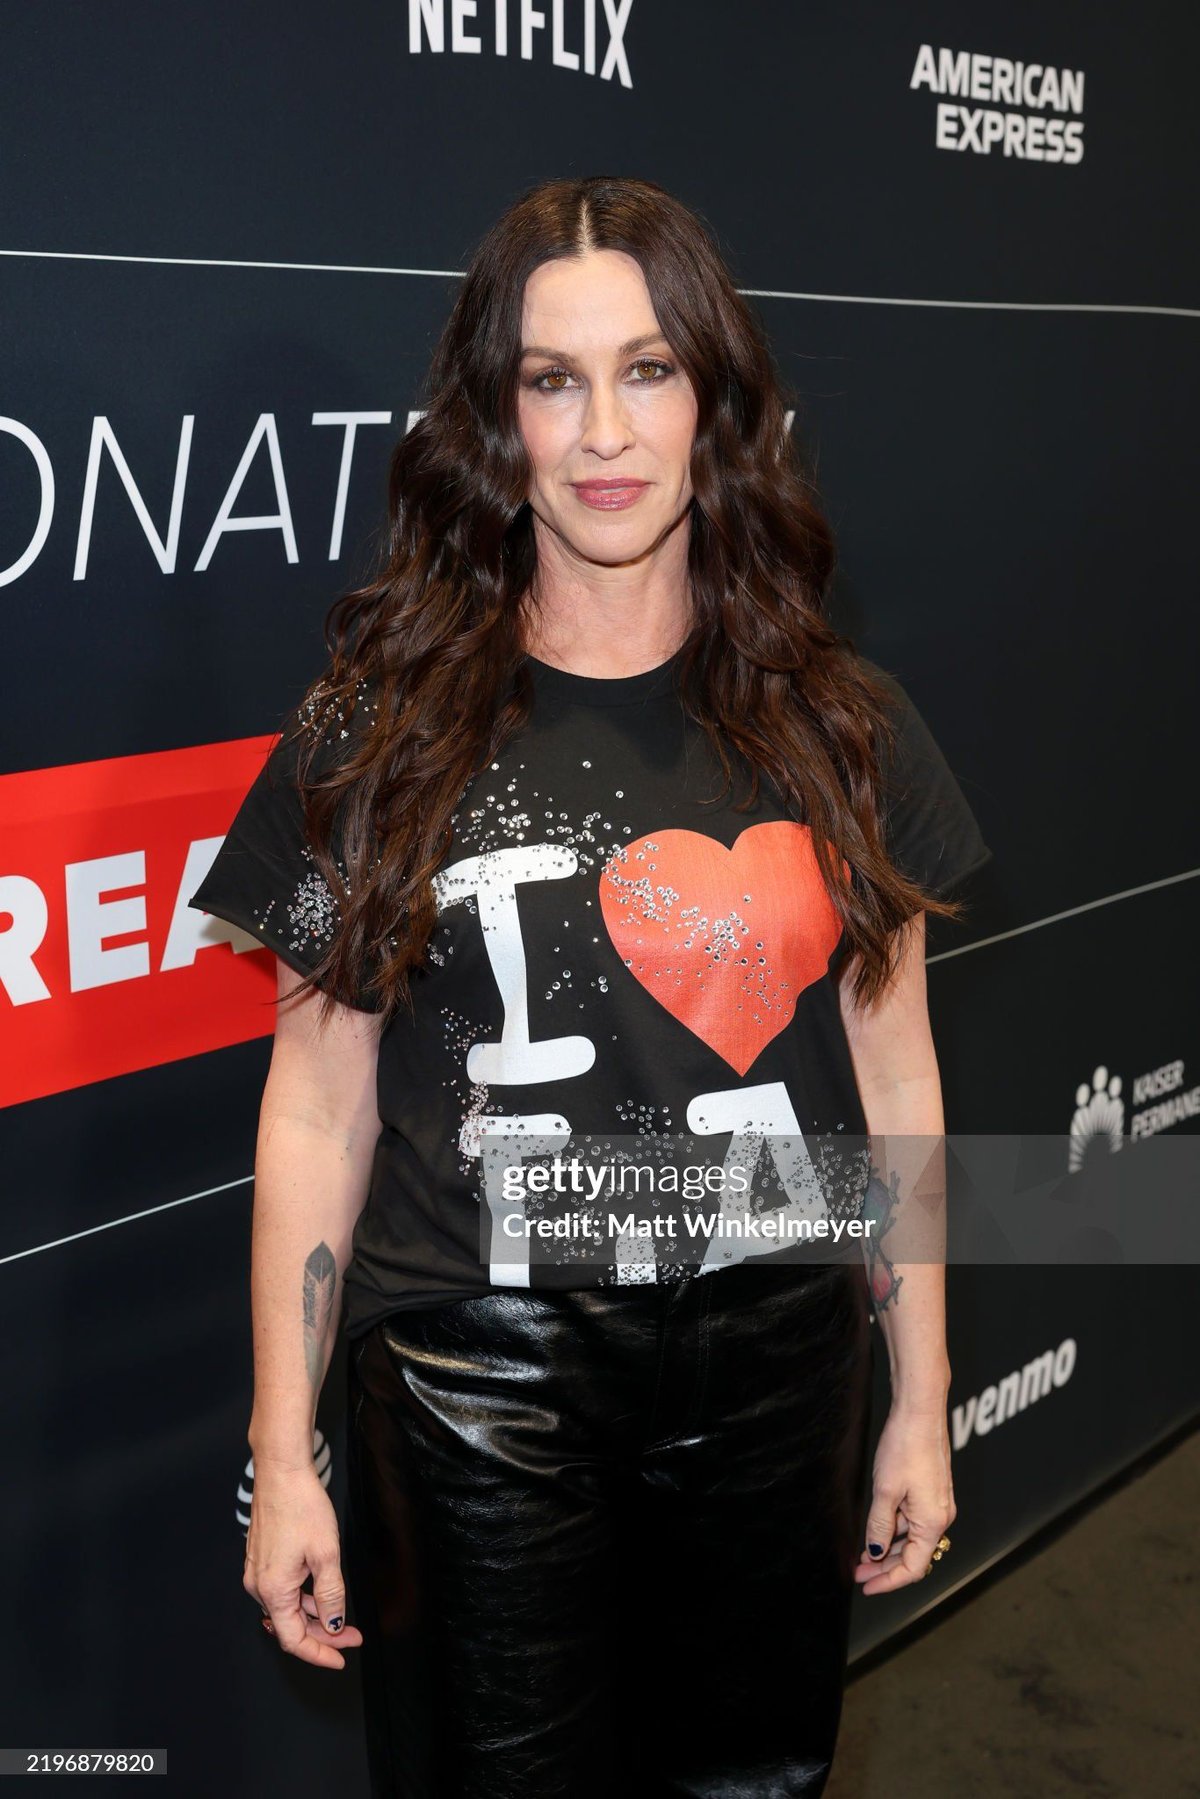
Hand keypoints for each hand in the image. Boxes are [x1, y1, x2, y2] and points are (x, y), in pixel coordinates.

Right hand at [243, 1461, 364, 1668]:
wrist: (281, 1472)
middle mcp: (258, 1586)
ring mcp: (257, 1571)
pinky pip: (282, 1590)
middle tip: (352, 1636)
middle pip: (290, 1626)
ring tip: (343, 1617)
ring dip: (315, 1616)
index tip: (342, 1659)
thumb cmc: (302, 1507)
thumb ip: (331, 1594)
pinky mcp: (261, 1559)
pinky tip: (323, 1593)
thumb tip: (334, 1625)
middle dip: (323, 1635)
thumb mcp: (326, 1554)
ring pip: (287, 1608)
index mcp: (273, 1590)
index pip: (294, 1639)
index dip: (319, 1654)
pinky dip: (303, 1598)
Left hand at [854, 1401, 955, 1595]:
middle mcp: (940, 1516)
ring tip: (861, 1554)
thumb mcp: (885, 1491)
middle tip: (858, 1572)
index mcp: (933, 1522)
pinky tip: (876, 1528)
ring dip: (887, 1548)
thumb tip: (874, 1552)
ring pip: (912, 1538)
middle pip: (913, 1555)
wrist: (920, 1411)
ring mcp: (937, 1503)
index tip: (866, 1586)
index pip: (913, 1568)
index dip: (888, 1581)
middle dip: (884, 1567)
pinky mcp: (931, 1490)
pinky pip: (913, 1520)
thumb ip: (879, 1526)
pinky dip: (894, 1529)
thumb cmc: (906, 1447)